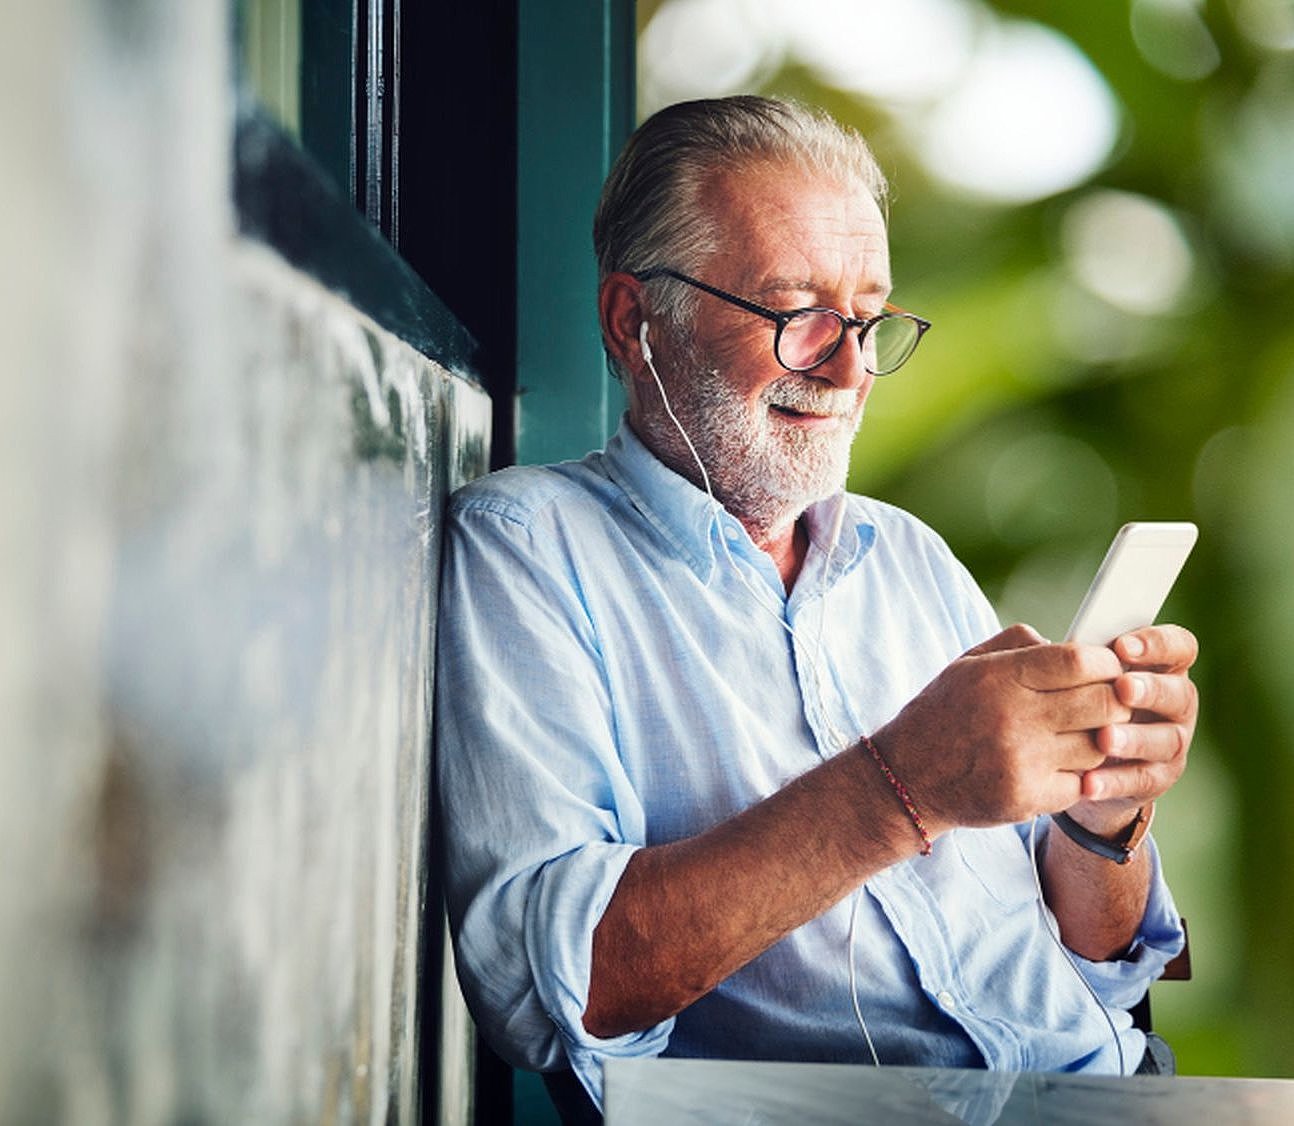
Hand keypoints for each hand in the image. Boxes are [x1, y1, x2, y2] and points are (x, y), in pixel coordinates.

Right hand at [874, 624, 1132, 834]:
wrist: (906, 778)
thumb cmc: (943, 714)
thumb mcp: (967, 665)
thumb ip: (1019, 644)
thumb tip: (1074, 643)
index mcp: (998, 678)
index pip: (1079, 661)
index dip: (1106, 662)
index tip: (1107, 667)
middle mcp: (1011, 718)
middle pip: (1103, 703)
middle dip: (1115, 700)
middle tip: (1106, 701)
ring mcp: (1021, 762)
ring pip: (1099, 746)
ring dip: (1099, 740)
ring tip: (1079, 734)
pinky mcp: (1027, 799)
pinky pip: (1082, 783)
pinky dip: (1079, 775)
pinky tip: (1060, 765)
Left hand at [1067, 624, 1197, 833]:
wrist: (1075, 758)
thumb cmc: (1075, 698)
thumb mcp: (1069, 674)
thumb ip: (1063, 654)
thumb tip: (1039, 643)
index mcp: (1159, 666)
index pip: (1178, 647)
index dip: (1157, 643)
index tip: (1122, 646)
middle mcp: (1174, 703)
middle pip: (1180, 693)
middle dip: (1152, 689)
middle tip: (1121, 688)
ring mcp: (1170, 741)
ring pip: (1166, 740)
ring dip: (1136, 739)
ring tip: (1103, 738)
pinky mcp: (1157, 777)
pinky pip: (1143, 780)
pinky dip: (1116, 781)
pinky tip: (1089, 781)